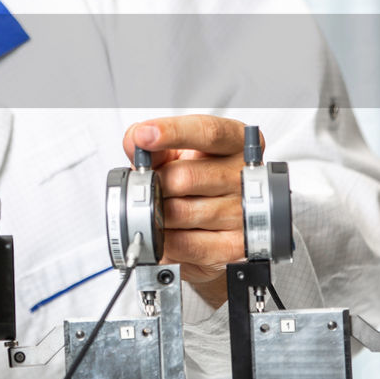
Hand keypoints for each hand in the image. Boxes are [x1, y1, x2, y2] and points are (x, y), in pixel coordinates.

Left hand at [122, 116, 262, 308]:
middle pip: (185, 176)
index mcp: (235, 142)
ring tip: (160, 208)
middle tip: (150, 186)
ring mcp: (243, 212)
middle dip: (156, 183)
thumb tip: (135, 141)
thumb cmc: (195, 180)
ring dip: (158, 212)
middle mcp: (244, 175)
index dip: (172, 133)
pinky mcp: (234, 246)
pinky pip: (184, 243)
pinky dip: (164, 238)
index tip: (143, 135)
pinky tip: (166, 230)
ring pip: (180, 211)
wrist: (214, 224)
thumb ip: (155, 146)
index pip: (207, 132)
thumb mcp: (175, 154)